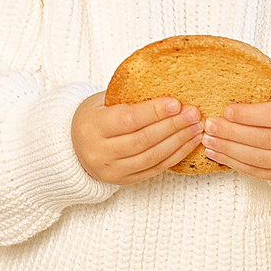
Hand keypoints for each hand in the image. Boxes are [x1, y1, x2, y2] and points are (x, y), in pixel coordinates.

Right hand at [71, 93, 202, 186]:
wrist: (74, 145)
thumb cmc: (94, 117)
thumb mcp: (102, 102)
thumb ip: (129, 98)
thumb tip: (169, 89)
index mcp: (92, 127)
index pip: (128, 120)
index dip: (154, 112)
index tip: (176, 103)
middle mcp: (100, 153)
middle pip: (143, 140)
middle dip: (172, 126)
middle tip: (193, 114)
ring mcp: (111, 170)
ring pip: (152, 157)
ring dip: (178, 142)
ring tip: (196, 128)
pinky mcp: (124, 181)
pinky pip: (155, 169)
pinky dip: (175, 156)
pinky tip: (188, 143)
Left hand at [204, 91, 270, 183]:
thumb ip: (265, 92)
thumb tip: (225, 92)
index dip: (250, 115)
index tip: (226, 111)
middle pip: (265, 139)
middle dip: (232, 133)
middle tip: (209, 126)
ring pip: (259, 159)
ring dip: (229, 150)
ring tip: (209, 141)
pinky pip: (259, 172)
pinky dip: (236, 164)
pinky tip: (219, 155)